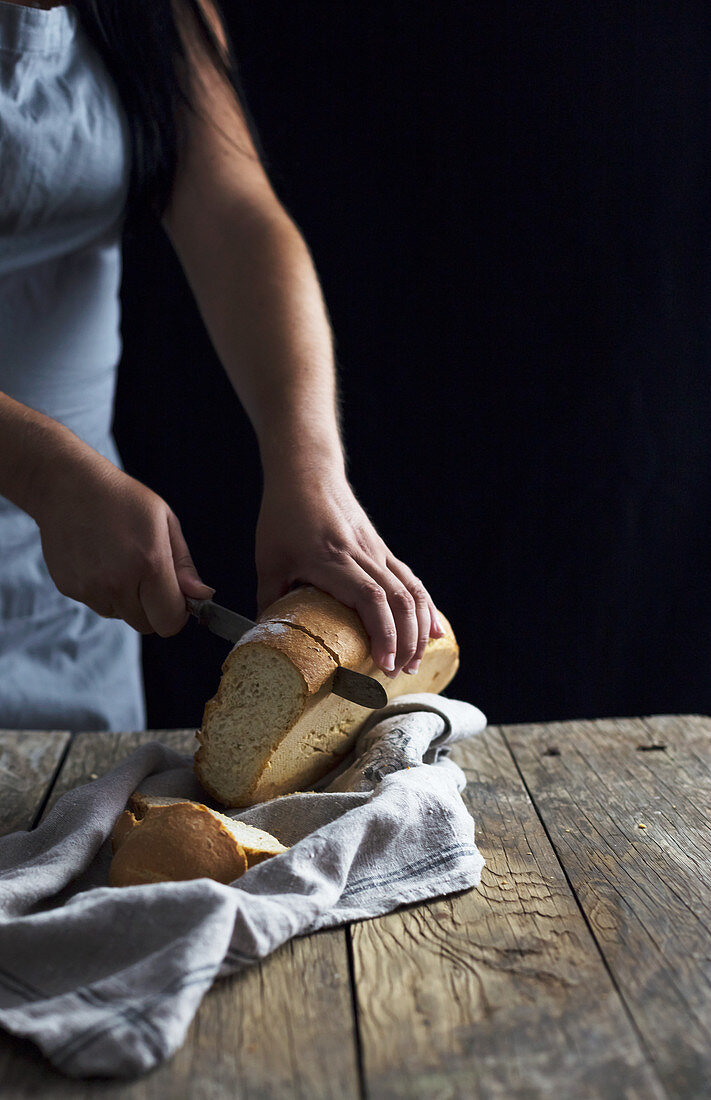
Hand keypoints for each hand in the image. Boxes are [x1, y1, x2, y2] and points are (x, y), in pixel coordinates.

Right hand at [34, 443, 213, 634]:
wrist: (68, 486)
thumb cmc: (123, 500)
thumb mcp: (165, 522)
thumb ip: (184, 565)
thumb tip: (202, 596)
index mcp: (149, 564)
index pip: (169, 622)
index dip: (176, 614)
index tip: (175, 598)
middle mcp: (118, 582)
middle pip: (146, 625)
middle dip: (152, 608)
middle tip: (146, 576)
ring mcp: (91, 588)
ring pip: (120, 616)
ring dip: (126, 600)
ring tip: (118, 562)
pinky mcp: (70, 589)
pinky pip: (97, 605)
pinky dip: (102, 592)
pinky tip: (99, 561)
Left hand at [255, 468, 445, 676]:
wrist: (307, 472)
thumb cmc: (284, 515)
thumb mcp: (268, 560)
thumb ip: (270, 601)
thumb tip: (267, 641)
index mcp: (331, 560)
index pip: (370, 598)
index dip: (383, 632)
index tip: (384, 663)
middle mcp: (361, 555)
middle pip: (398, 599)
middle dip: (405, 641)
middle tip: (398, 674)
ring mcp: (376, 550)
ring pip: (411, 590)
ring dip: (419, 628)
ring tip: (416, 662)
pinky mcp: (382, 549)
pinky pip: (410, 579)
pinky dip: (425, 607)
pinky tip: (432, 631)